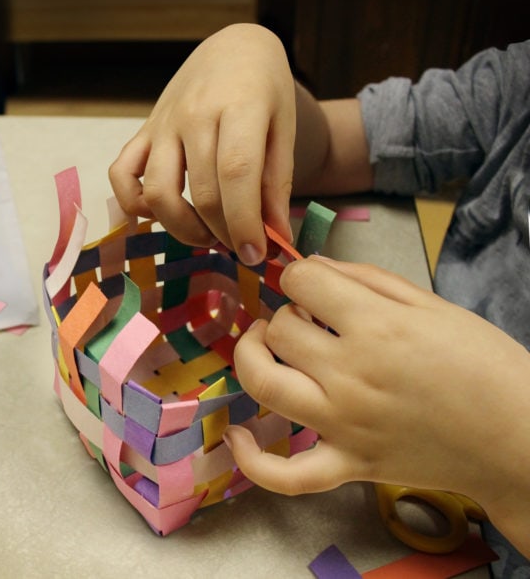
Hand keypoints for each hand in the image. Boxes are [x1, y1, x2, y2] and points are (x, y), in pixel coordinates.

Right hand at [109, 23, 295, 264]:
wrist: (233, 50)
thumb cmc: (265, 89)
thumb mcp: (284, 128)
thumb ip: (277, 181)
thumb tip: (274, 235)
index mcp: (238, 107)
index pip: (236, 174)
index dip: (245, 223)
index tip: (256, 254)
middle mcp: (194, 115)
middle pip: (201, 192)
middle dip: (223, 233)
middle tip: (240, 245)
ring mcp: (163, 123)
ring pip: (157, 192)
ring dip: (182, 229)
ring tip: (208, 236)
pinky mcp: (143, 131)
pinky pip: (121, 174)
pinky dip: (134, 205)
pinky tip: (163, 213)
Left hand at [224, 255, 529, 552]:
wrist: (518, 436)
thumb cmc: (483, 363)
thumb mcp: (431, 304)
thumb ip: (366, 279)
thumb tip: (312, 265)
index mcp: (376, 327)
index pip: (301, 281)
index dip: (301, 275)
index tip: (312, 285)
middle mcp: (350, 374)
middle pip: (280, 328)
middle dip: (288, 312)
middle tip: (308, 316)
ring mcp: (343, 425)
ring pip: (264, 382)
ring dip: (253, 355)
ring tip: (266, 344)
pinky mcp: (347, 466)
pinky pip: (285, 475)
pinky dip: (252, 459)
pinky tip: (237, 435)